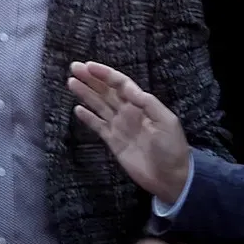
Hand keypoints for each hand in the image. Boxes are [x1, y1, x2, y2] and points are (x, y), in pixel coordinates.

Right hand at [67, 61, 189, 203]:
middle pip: (106, 91)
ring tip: (71, 82)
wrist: (170, 177)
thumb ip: (146, 103)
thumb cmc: (172, 148)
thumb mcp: (166, 121)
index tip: (88, 66)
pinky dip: (88, 118)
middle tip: (74, 68)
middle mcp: (128, 112)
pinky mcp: (113, 142)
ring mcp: (120, 126)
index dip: (104, 74)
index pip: (120, 84)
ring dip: (86, 94)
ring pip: (99, 105)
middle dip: (91, 80)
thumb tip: (128, 88)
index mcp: (141, 104)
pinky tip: (78, 109)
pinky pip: (98, 126)